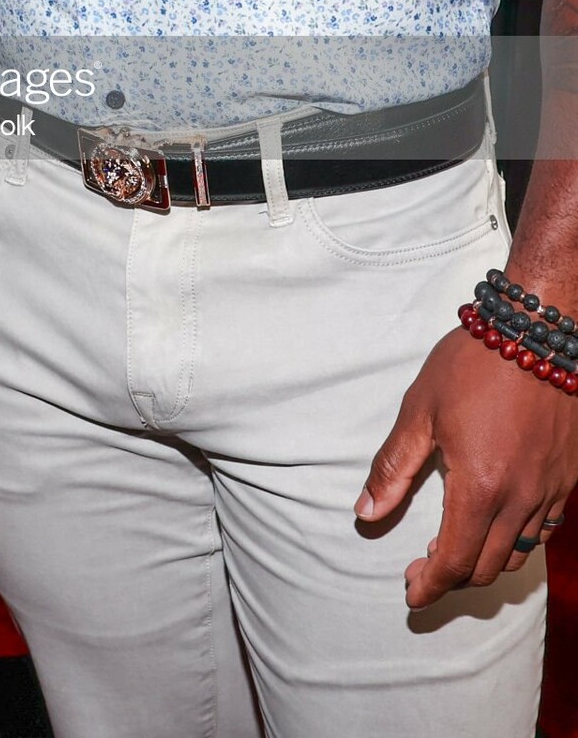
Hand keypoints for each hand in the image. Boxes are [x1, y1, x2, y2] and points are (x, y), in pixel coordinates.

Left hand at [356, 326, 577, 607]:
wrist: (536, 331)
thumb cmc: (471, 364)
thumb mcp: (420, 410)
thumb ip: (394, 467)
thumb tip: (366, 512)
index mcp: (479, 486)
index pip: (453, 561)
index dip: (430, 585)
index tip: (411, 593)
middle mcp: (520, 499)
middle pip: (486, 567)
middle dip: (452, 578)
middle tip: (423, 569)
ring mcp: (550, 491)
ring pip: (519, 554)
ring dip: (485, 562)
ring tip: (456, 547)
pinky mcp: (568, 478)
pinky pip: (544, 530)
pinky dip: (518, 540)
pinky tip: (497, 524)